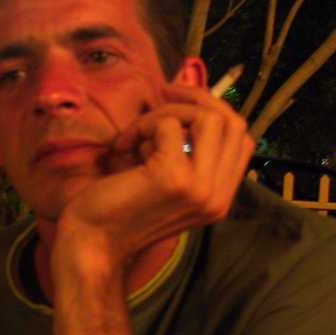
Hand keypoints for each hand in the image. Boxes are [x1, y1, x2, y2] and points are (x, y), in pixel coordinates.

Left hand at [55, 82, 252, 271]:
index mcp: (220, 199)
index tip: (183, 101)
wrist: (93, 241)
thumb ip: (189, 153)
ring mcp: (200, 188)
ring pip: (209, 118)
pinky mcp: (174, 178)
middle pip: (233, 123)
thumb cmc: (121, 207)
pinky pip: (168, 124)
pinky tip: (122, 148)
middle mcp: (217, 196)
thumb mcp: (166, 180)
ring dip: (168, 113)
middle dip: (197, 99)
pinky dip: (140, 126)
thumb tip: (194, 98)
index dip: (216, 111)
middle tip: (164, 93)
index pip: (242, 139)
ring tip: (138, 132)